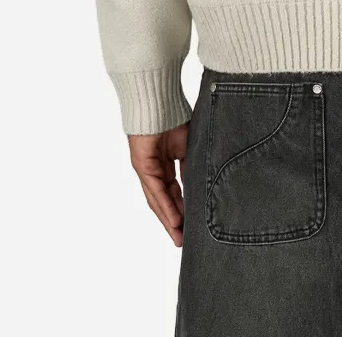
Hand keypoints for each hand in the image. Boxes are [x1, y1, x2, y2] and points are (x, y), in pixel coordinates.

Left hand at [128, 123, 188, 245]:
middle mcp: (154, 170)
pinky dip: (165, 207)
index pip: (174, 192)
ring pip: (158, 201)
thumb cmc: (174, 116)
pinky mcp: (142, 167)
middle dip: (174, 222)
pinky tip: (174, 220)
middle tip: (184, 241)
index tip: (192, 226)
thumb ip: (191, 167)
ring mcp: (147, 170)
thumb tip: (198, 187)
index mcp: (166, 164)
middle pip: (164, 202)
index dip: (182, 209)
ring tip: (178, 238)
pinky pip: (155, 191)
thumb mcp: (188, 147)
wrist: (158, 101)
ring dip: (169, 220)